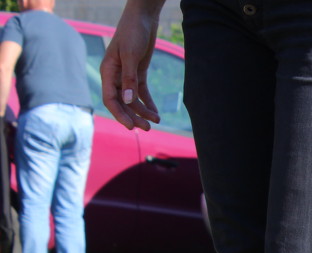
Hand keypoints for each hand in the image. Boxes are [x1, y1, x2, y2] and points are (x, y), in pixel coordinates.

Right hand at [99, 7, 160, 130]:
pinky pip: (141, 92)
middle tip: (147, 129)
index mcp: (108, 71)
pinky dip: (148, 103)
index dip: (119, 114)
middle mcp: (115, 76)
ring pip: (132, 99)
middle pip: (122, 102)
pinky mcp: (138, 72)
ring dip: (142, 112)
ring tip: (155, 122)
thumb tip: (128, 100)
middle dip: (133, 116)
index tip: (130, 127)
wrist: (143, 18)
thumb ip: (129, 78)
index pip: (110, 99)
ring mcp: (127, 75)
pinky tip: (156, 113)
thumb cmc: (132, 32)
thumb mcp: (130, 55)